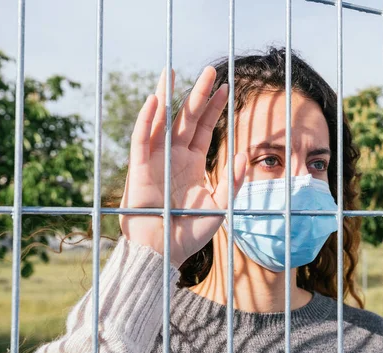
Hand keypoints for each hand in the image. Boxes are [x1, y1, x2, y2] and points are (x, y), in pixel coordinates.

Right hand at [119, 67, 246, 265]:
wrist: (166, 252)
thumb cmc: (191, 231)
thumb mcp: (220, 205)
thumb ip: (231, 180)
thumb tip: (242, 153)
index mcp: (193, 163)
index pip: (205, 128)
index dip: (215, 108)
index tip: (228, 88)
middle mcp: (175, 156)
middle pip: (186, 118)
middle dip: (197, 94)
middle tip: (209, 70)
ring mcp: (156, 160)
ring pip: (161, 121)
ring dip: (165, 97)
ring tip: (171, 72)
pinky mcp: (140, 169)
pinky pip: (142, 140)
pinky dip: (146, 121)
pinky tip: (154, 101)